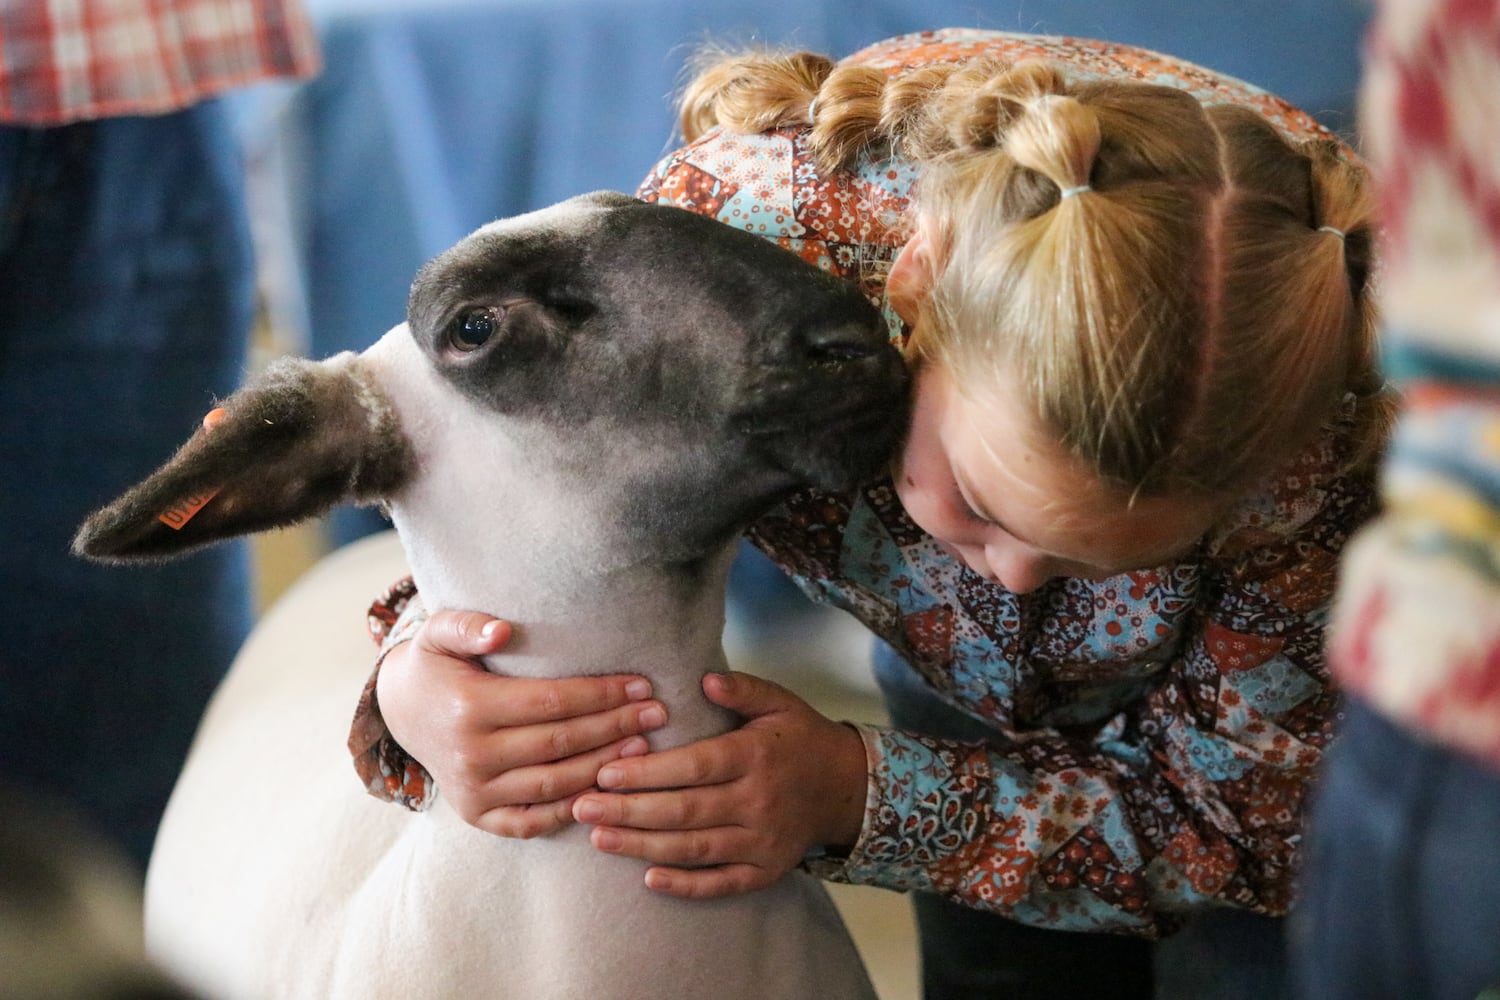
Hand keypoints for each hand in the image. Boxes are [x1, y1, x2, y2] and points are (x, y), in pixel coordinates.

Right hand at [377, 609, 668, 837]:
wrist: (401, 712)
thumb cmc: (436, 665)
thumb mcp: (438, 633)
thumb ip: (467, 624)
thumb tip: (502, 632)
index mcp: (469, 708)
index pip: (551, 702)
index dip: (600, 694)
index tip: (641, 684)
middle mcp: (471, 756)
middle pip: (561, 742)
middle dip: (615, 726)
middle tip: (657, 713)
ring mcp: (474, 792)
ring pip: (555, 783)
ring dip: (605, 765)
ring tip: (644, 745)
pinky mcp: (479, 816)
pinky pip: (535, 820)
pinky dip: (574, 808)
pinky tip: (609, 787)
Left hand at [570, 671, 867, 898]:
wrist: (846, 787)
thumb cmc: (800, 739)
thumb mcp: (779, 702)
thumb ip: (742, 688)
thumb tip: (704, 679)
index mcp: (756, 756)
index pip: (694, 767)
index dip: (647, 772)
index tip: (604, 772)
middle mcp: (759, 801)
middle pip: (684, 811)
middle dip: (628, 811)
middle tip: (581, 808)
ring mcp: (763, 841)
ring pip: (694, 848)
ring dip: (642, 846)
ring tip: (598, 839)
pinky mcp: (766, 870)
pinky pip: (721, 883)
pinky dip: (686, 885)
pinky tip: (648, 879)